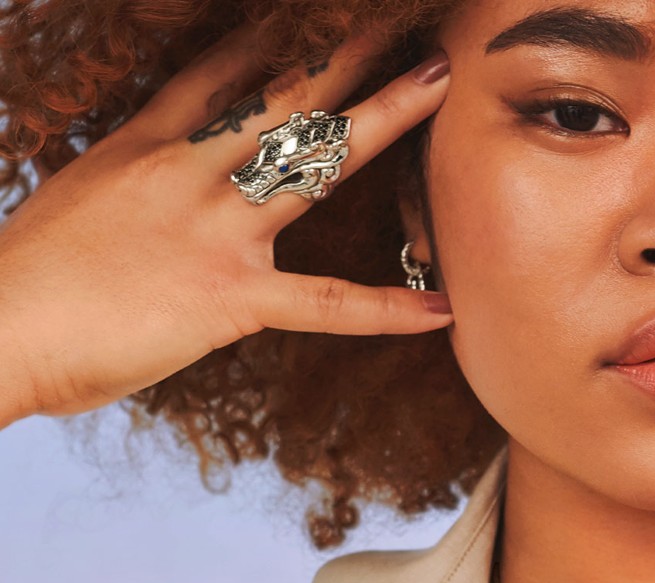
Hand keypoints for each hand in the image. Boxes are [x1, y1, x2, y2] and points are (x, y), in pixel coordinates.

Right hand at [0, 22, 453, 426]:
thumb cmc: (27, 278)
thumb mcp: (79, 195)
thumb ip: (134, 176)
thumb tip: (160, 171)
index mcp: (144, 146)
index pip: (219, 75)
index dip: (271, 40)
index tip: (311, 13)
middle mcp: (187, 171)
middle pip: (282, 98)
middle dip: (344, 55)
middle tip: (397, 21)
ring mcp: (214, 230)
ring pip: (315, 163)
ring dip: (383, 119)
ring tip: (436, 84)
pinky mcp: (229, 297)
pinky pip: (324, 303)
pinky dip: (386, 310)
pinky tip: (442, 308)